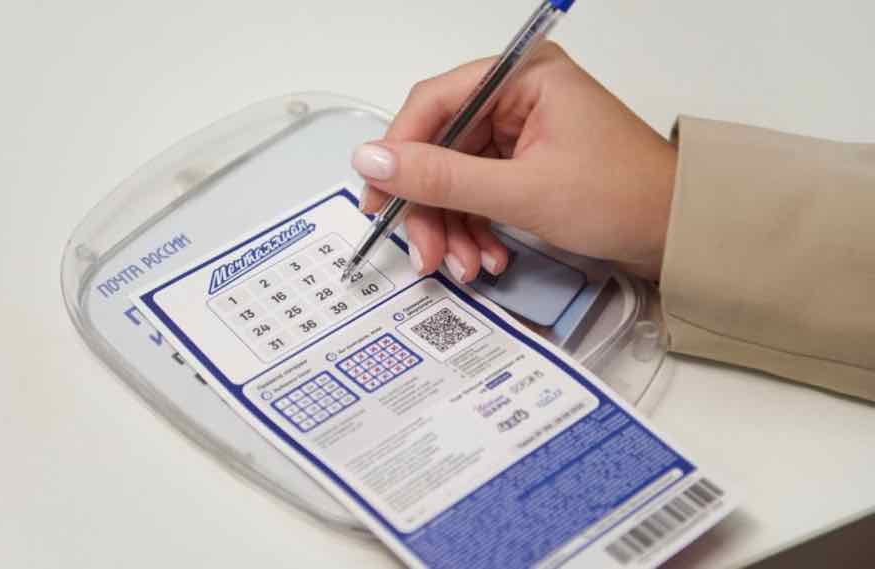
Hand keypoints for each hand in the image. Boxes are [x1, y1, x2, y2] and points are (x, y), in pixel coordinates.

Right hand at [352, 43, 676, 280]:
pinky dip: (474, 229)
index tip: (378, 196)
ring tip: (464, 265)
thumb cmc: (627, 197)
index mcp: (521, 76)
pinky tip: (485, 257)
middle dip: (431, 208)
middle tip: (424, 251)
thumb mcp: (522, 191)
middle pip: (440, 148)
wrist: (679, 234)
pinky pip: (477, 193)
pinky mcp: (524, 164)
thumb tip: (373, 161)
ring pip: (455, 177)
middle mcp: (516, 97)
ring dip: (453, 227)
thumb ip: (442, 178)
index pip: (433, 104)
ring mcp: (520, 132)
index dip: (398, 153)